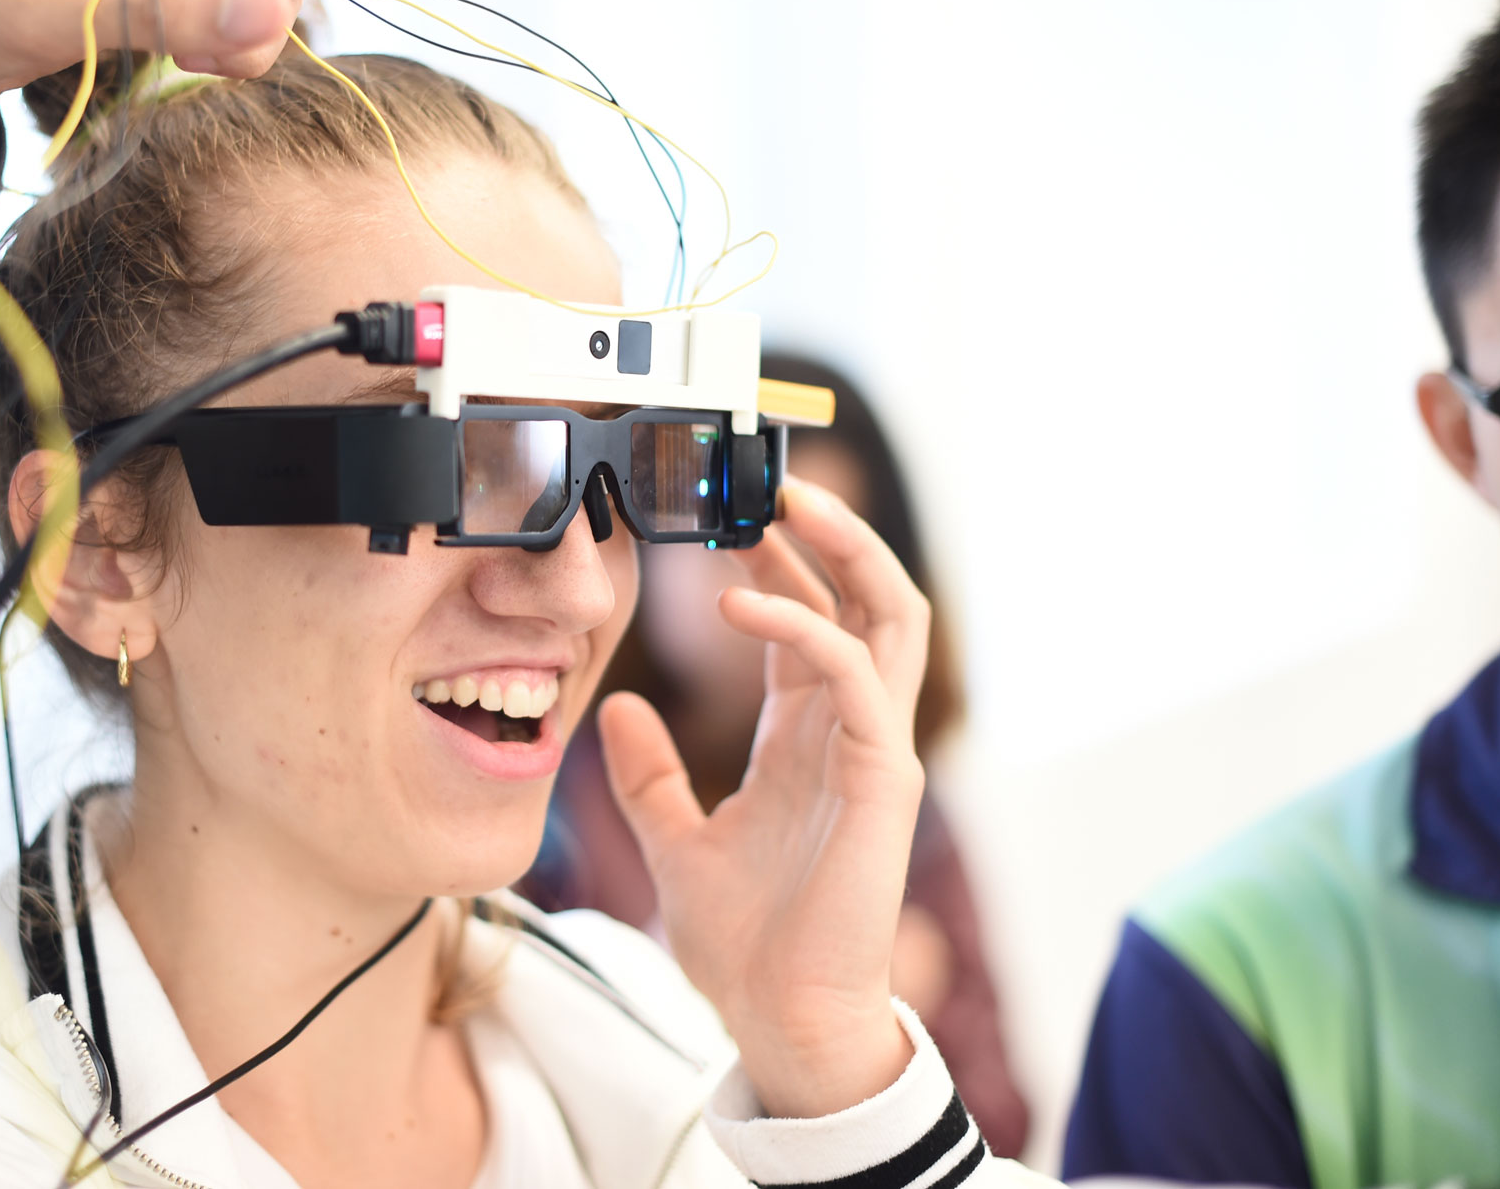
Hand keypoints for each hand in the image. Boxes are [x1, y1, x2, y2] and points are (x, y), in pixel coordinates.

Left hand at [600, 479, 930, 1118]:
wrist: (779, 1020)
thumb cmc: (744, 941)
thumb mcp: (674, 839)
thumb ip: (647, 774)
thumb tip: (611, 709)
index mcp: (805, 735)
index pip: (803, 617)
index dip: (770, 559)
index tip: (717, 509)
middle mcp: (847, 727)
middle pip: (859, 595)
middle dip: (820, 531)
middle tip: (759, 477)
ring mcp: (873, 746)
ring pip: (888, 613)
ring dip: (843, 549)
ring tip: (781, 503)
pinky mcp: (881, 775)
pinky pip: (853, 674)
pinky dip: (802, 626)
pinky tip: (739, 604)